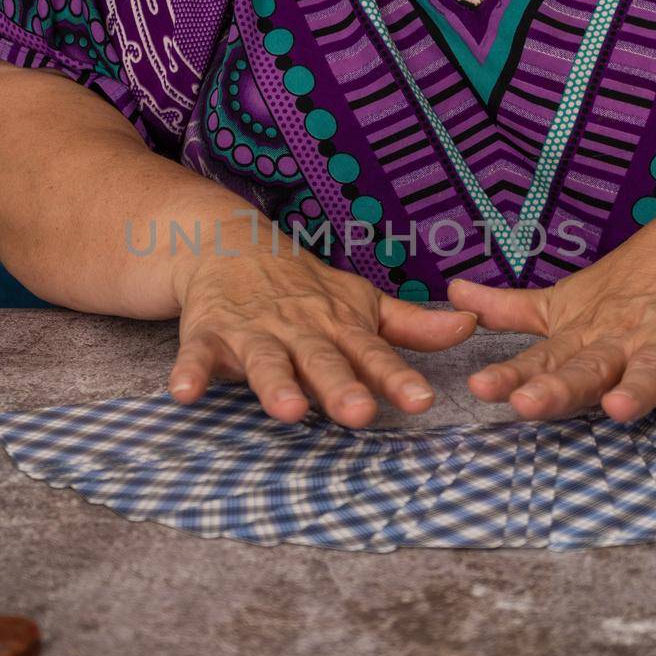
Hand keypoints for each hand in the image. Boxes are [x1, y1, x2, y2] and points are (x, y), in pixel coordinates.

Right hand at [170, 238, 476, 426]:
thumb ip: (412, 324)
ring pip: (265, 361)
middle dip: (339, 386)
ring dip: (274, 384)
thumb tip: (470, 327)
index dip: (397, 377)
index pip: (372, 354)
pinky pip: (197, 355)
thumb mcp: (360, 302)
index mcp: (337, 326)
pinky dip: (190, 372)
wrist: (227, 243)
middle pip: (321, 360)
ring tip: (287, 411)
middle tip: (359, 413)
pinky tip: (184, 394)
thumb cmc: (303, 287)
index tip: (422, 401)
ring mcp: (252, 332)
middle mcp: (298, 330)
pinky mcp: (208, 334)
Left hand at [448, 226, 655, 421]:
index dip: (510, 375)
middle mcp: (617, 342)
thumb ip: (508, 310)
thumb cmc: (624, 289)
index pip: (539, 361)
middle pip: (586, 369)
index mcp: (580, 338)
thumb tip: (453, 294)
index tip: (480, 388)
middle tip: (527, 404)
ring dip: (635, 389)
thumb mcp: (562, 302)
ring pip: (648, 370)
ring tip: (617, 408)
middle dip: (557, 388)